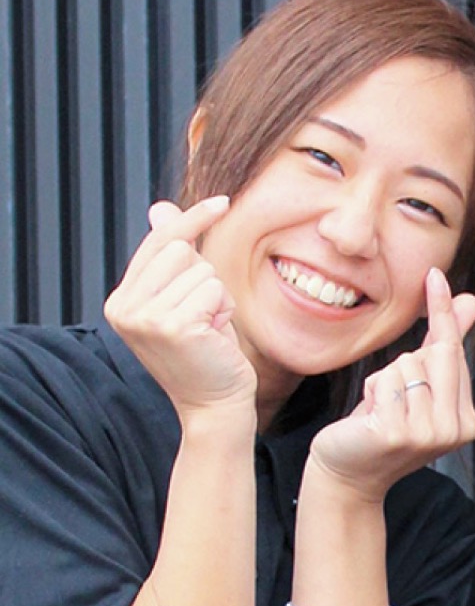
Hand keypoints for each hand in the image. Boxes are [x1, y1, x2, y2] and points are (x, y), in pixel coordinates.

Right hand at [104, 197, 257, 417]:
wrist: (214, 403)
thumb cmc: (206, 350)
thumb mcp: (183, 297)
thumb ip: (172, 255)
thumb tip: (160, 208)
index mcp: (121, 299)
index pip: (158, 242)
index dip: (192, 220)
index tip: (223, 202)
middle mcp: (123, 307)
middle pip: (180, 249)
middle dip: (205, 276)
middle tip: (203, 315)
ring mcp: (144, 317)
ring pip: (201, 269)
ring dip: (217, 296)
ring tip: (208, 328)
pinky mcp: (171, 326)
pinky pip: (213, 288)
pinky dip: (223, 308)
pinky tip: (213, 335)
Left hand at [306, 267, 474, 502]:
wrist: (348, 476)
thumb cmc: (381, 428)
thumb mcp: (418, 387)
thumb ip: (445, 346)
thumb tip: (471, 302)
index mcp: (466, 421)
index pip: (454, 352)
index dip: (442, 311)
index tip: (433, 275)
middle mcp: (453, 430)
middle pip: (435, 354)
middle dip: (408, 362)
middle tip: (396, 396)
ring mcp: (426, 434)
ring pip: (405, 365)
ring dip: (385, 380)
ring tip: (381, 411)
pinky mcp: (395, 433)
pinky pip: (384, 381)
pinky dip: (372, 390)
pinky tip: (369, 417)